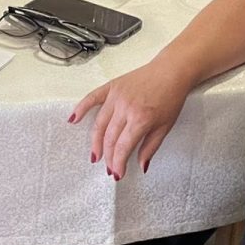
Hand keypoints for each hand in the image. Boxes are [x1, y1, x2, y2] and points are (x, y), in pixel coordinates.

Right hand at [71, 57, 190, 179]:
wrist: (172, 72)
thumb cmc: (171, 97)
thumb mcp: (165, 127)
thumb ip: (151, 147)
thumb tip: (141, 165)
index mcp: (141, 119)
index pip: (122, 147)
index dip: (118, 163)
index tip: (118, 173)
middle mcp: (126, 108)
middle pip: (109, 138)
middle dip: (108, 157)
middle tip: (109, 167)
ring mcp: (116, 96)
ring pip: (99, 124)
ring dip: (95, 142)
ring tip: (95, 155)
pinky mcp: (112, 86)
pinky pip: (92, 98)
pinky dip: (81, 108)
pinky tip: (73, 120)